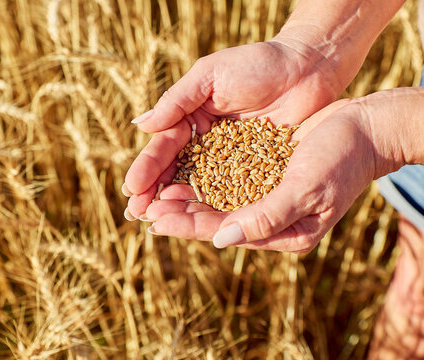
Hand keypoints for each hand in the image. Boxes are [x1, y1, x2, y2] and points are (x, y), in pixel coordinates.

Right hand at [123, 39, 339, 218]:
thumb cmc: (259, 63)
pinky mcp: (255, 171)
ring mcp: (230, 159)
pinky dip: (214, 206)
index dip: (147, 168)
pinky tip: (199, 222)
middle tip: (137, 215)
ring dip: (180, 206)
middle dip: (155, 194)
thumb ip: (177, 100)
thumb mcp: (211, 75)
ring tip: (159, 224)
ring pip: (200, 186)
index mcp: (191, 118)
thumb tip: (140, 126)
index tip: (132, 187)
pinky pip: (232, 191)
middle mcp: (206, 142)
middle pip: (176, 172)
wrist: (308, 68)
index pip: (164, 147)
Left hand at [144, 99, 378, 252]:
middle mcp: (270, 217)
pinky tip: (180, 171)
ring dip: (186, 195)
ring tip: (152, 193)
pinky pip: (226, 177)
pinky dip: (202, 176)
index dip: (189, 225)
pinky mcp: (263, 172)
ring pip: (216, 199)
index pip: (226, 232)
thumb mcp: (307, 189)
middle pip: (215, 219)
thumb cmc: (342, 160)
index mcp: (283, 232)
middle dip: (179, 214)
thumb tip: (223, 240)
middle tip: (141, 210)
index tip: (154, 220)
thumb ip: (267, 217)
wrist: (364, 127)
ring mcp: (266, 194)